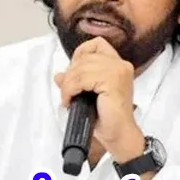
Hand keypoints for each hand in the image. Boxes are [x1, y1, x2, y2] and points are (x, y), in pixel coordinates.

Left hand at [54, 37, 144, 161]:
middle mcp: (120, 64)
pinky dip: (70, 90)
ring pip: (80, 68)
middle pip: (84, 57)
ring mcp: (118, 71)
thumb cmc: (107, 118)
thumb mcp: (88, 95)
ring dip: (68, 84)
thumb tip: (59, 75)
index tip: (73, 74)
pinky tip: (70, 101)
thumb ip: (75, 81)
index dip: (80, 55)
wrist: (118, 135)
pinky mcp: (112, 81)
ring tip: (68, 99)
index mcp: (118, 65)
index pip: (96, 44)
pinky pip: (81, 79)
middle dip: (70, 74)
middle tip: (67, 92)